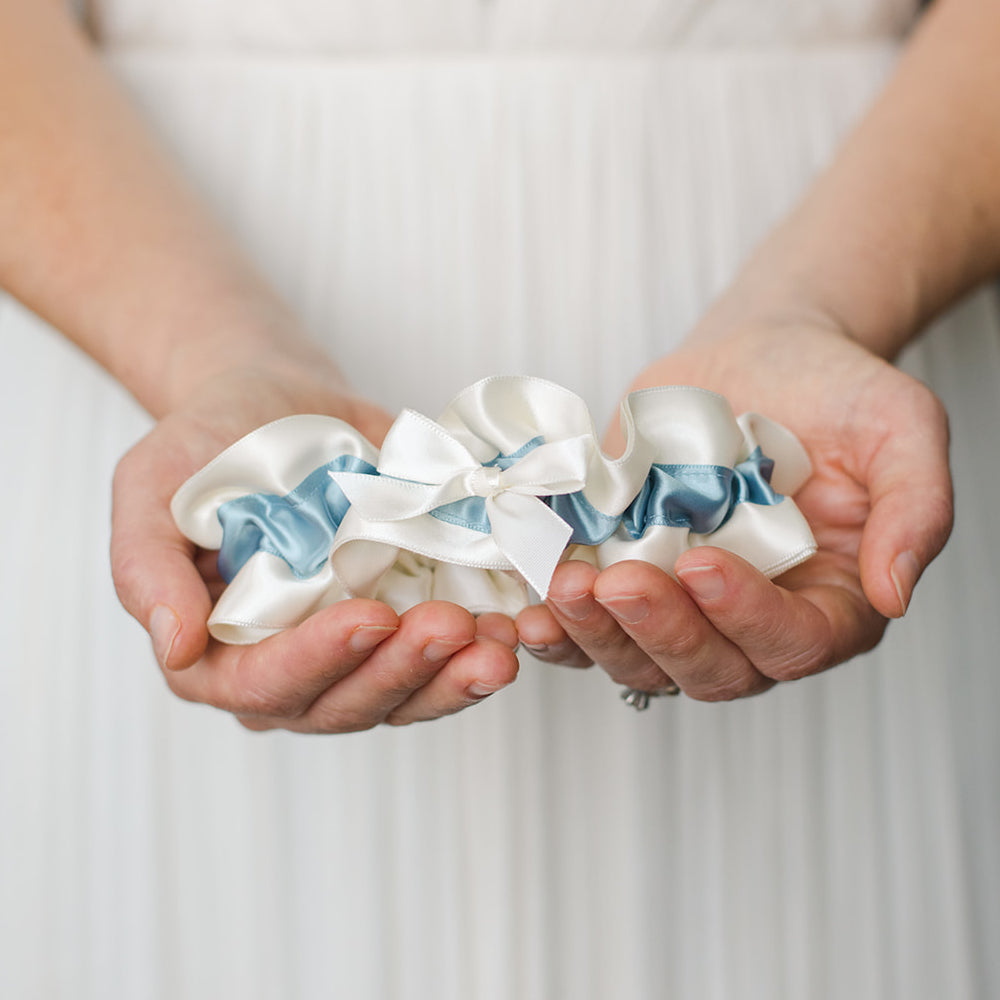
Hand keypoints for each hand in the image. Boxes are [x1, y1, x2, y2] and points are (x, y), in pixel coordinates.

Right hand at [111, 355, 517, 731]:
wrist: (273, 405)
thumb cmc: (204, 444)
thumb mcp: (151, 487)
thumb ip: (147, 567)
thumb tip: (175, 647)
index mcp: (218, 653)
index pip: (266, 684)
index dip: (319, 660)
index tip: (370, 616)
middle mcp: (289, 668)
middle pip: (346, 703)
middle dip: (402, 669)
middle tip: (452, 626)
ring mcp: (351, 652)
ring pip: (403, 695)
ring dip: (454, 678)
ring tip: (499, 642)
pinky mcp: (401, 624)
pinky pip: (442, 661)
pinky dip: (479, 652)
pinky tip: (513, 627)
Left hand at [516, 316, 952, 700]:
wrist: (756, 356)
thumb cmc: (832, 390)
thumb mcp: (899, 427)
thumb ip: (915, 510)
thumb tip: (895, 596)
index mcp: (827, 601)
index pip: (792, 642)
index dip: (745, 616)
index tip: (702, 563)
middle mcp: (750, 619)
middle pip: (708, 668)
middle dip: (659, 631)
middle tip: (618, 581)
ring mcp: (680, 605)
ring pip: (637, 660)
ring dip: (595, 636)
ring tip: (562, 587)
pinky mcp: (625, 575)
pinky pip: (587, 624)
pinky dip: (555, 622)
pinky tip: (527, 600)